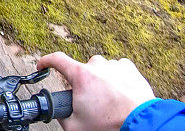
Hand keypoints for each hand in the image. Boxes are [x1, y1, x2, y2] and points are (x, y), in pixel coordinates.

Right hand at [37, 52, 154, 130]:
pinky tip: (118, 91)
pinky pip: (116, 68)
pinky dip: (115, 77)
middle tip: (89, 100)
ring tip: (107, 99)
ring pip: (100, 69)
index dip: (45, 62)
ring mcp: (114, 65)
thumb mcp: (76, 126)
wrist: (142, 124)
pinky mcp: (129, 69)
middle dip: (82, 83)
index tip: (42, 67)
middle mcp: (96, 65)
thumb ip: (61, 115)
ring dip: (100, 80)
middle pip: (81, 69)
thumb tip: (57, 111)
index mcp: (80, 75)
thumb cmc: (110, 124)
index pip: (55, 60)